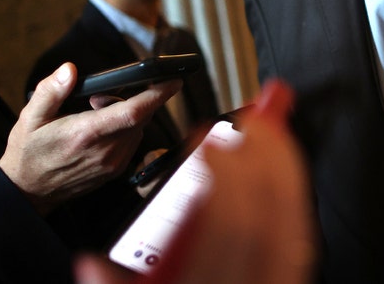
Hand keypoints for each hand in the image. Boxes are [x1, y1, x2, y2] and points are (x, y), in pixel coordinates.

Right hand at [0, 62, 181, 213]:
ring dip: (129, 114)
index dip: (157, 95)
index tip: (173, 80)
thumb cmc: (29, 151)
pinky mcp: (114, 171)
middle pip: (141, 118)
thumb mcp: (31, 117)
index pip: (133, 112)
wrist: (27, 191)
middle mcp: (104, 152)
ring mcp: (111, 164)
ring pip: (139, 130)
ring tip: (96, 112)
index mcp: (85, 134)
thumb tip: (69, 70)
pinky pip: (132, 142)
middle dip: (134, 98)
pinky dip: (126, 129)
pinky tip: (103, 128)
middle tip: (101, 96)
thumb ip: (51, 91)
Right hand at [73, 80, 314, 283]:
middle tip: (258, 119)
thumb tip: (88, 263)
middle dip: (265, 165)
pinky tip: (284, 185)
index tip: (214, 144)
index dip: (227, 183)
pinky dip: (291, 210)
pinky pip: (295, 251)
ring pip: (289, 234)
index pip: (227, 235)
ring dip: (284, 179)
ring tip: (276, 138)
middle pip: (268, 226)